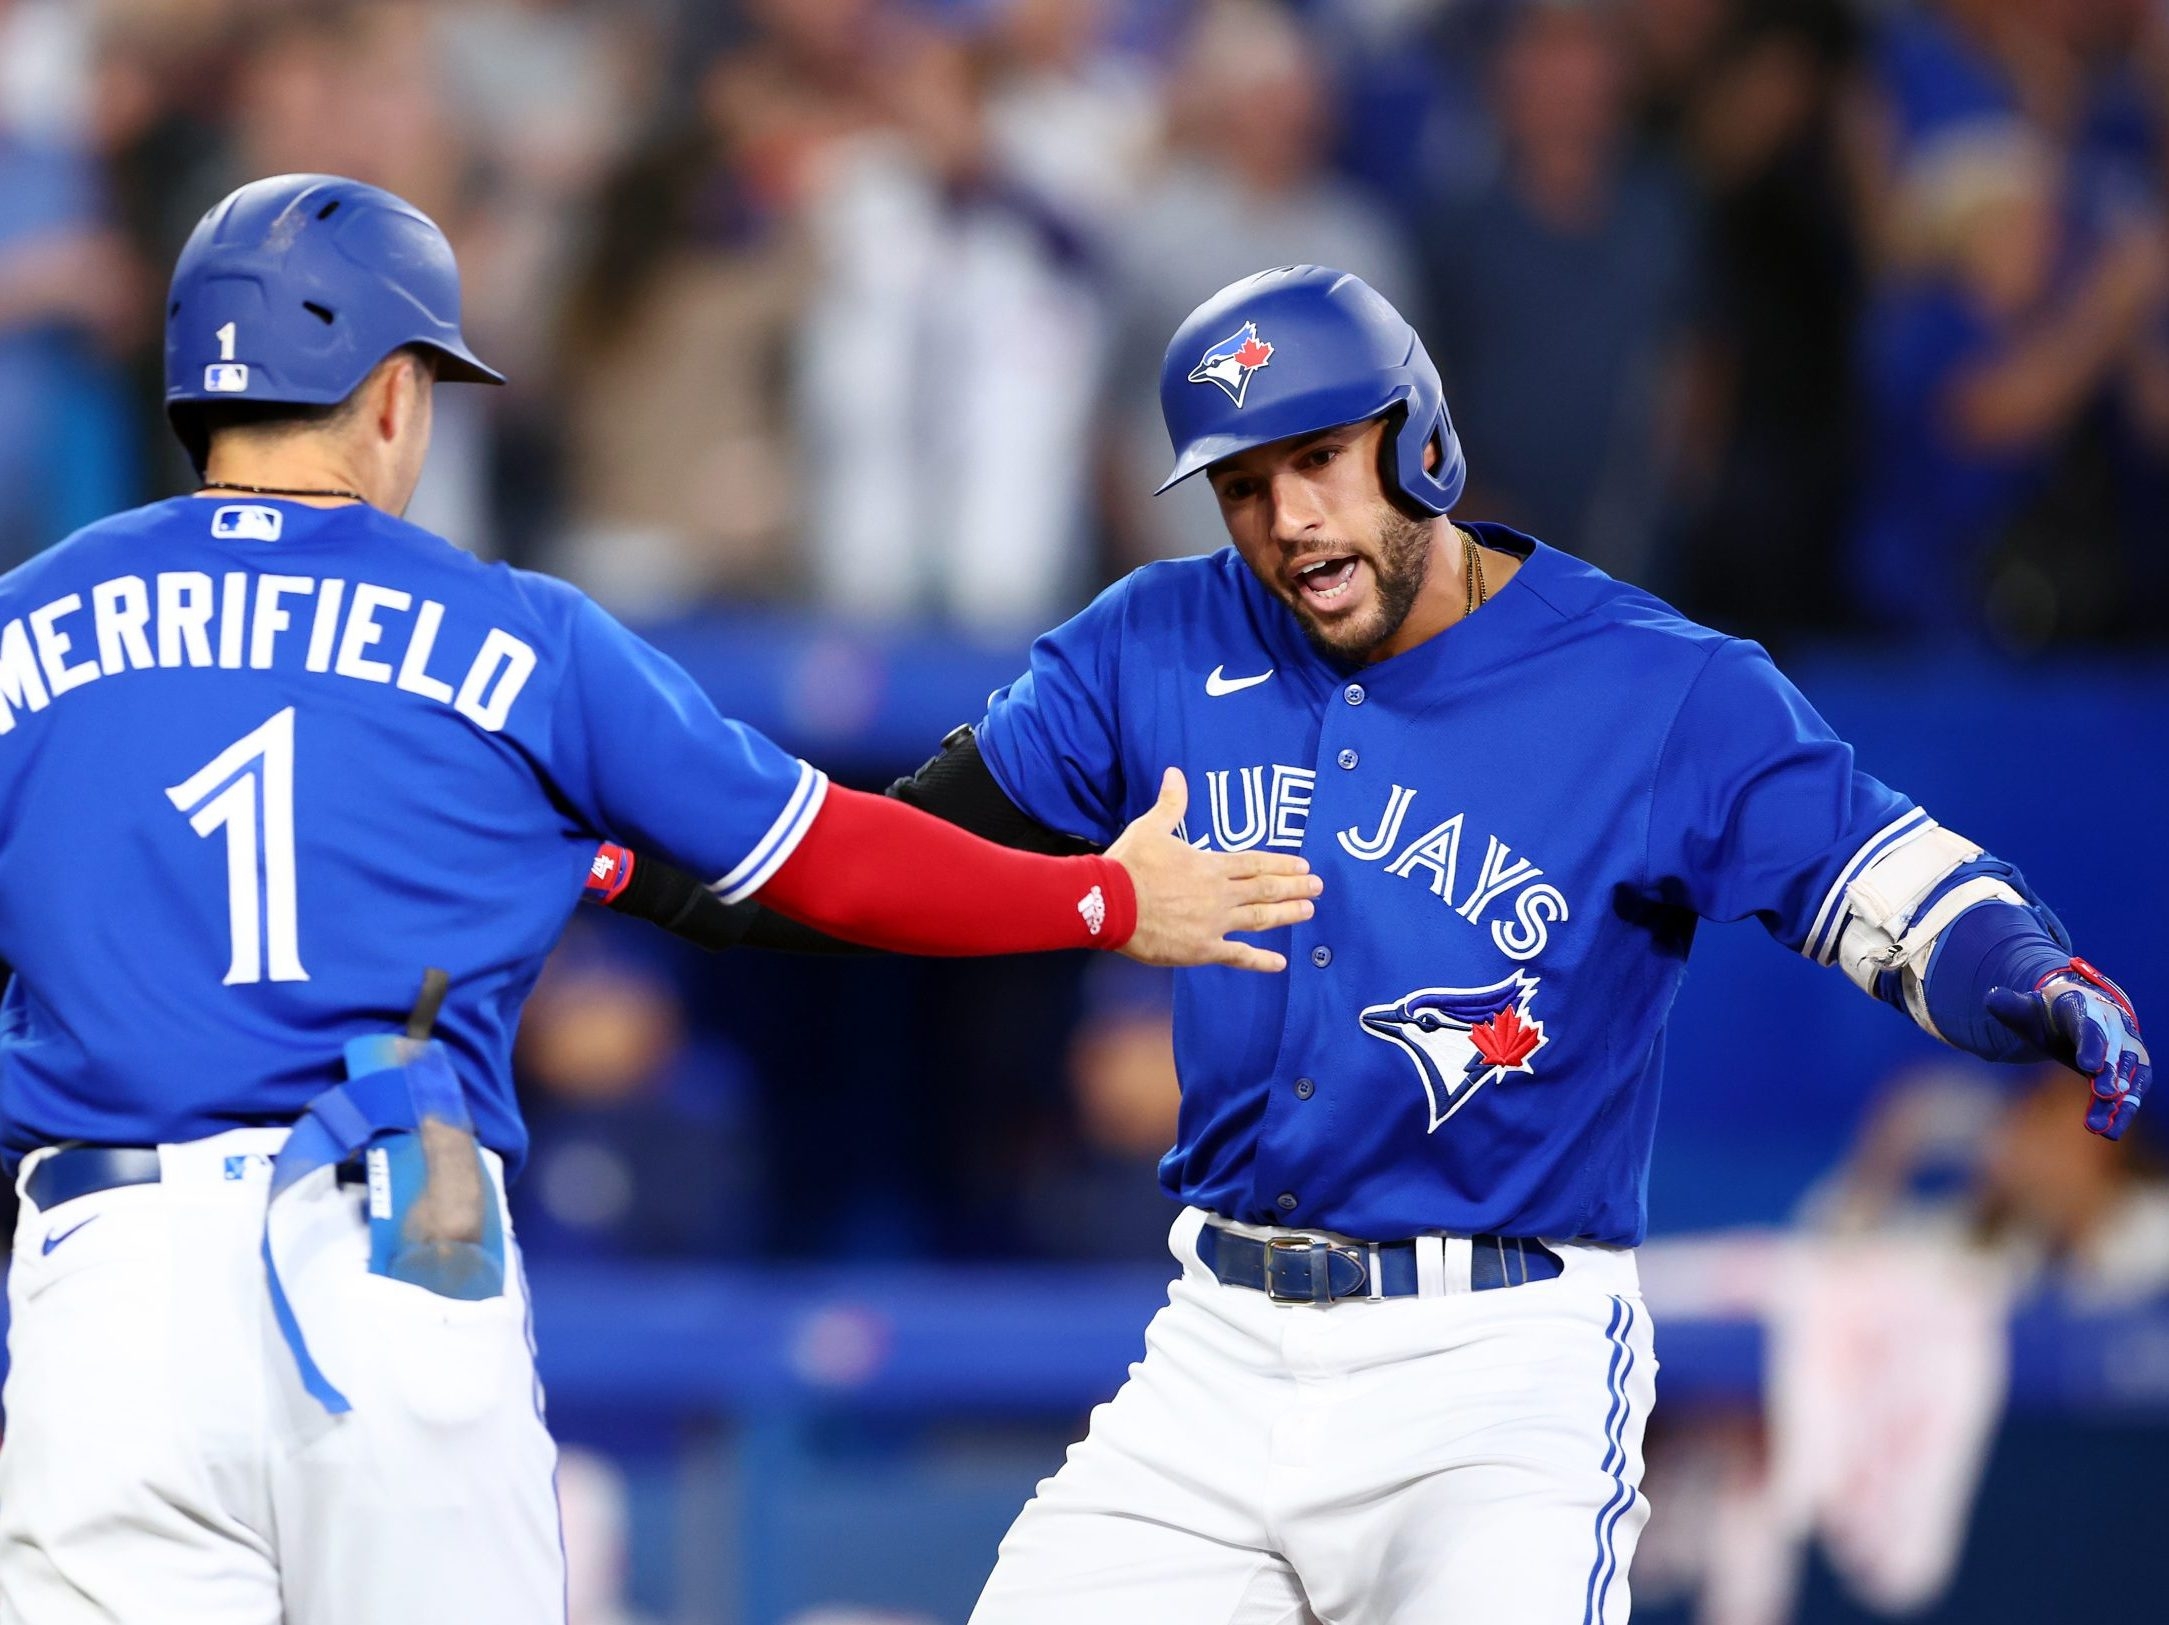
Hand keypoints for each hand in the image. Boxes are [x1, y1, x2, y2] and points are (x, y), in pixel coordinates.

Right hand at [1106, 768, 1320, 972]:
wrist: (1110, 902)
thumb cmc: (1129, 864)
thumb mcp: (1151, 827)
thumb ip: (1170, 804)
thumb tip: (1175, 773)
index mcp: (1210, 865)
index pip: (1255, 863)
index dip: (1281, 864)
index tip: (1303, 866)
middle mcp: (1220, 894)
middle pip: (1265, 889)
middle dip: (1294, 887)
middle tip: (1318, 887)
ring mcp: (1214, 923)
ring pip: (1260, 919)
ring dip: (1287, 915)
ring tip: (1308, 911)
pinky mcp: (1202, 949)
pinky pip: (1238, 955)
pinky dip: (1260, 960)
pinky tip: (1280, 963)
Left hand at [1987, 959, 2150, 1138]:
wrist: (2077, 1013)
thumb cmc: (2047, 1014)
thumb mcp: (2027, 1009)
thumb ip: (2011, 1006)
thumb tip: (1990, 997)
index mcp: (2086, 1008)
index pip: (2091, 1027)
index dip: (2092, 1045)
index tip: (2089, 1066)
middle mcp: (2114, 1026)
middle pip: (2114, 1052)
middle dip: (2109, 1073)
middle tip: (2103, 1094)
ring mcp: (2127, 1047)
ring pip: (2126, 1074)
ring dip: (2117, 1100)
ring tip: (2100, 1127)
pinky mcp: (2133, 1068)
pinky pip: (2132, 1090)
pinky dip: (2123, 1111)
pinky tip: (2111, 1131)